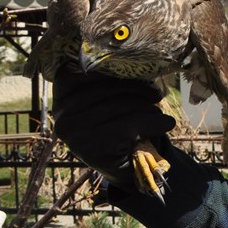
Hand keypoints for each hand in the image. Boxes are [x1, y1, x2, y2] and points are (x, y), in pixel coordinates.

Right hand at [53, 67, 175, 187]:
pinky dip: (155, 122)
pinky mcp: (95, 150)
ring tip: (158, 110)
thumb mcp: (107, 102)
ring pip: (122, 106)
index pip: (86, 71)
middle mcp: (62, 116)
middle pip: (107, 88)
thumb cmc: (116, 126)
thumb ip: (110, 82)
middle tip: (156, 94)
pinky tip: (166, 123)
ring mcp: (76, 135)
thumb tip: (135, 59)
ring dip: (148, 107)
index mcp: (61, 97)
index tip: (135, 70)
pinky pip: (132, 126)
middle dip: (137, 89)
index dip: (113, 68)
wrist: (124, 168)